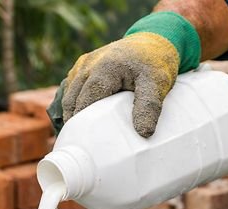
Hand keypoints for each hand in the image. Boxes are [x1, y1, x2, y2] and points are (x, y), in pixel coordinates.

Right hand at [52, 33, 179, 137]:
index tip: (83, 145)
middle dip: (74, 123)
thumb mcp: (157, 84)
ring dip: (72, 114)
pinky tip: (82, 121)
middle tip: (81, 147)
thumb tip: (143, 133)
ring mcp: (83, 64)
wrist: (153, 42)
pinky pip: (72, 88)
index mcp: (104, 69)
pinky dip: (74, 104)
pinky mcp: (82, 66)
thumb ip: (149, 107)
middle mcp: (88, 64)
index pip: (85, 102)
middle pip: (73, 100)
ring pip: (69, 94)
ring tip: (80, 137)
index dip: (82, 123)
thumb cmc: (155, 64)